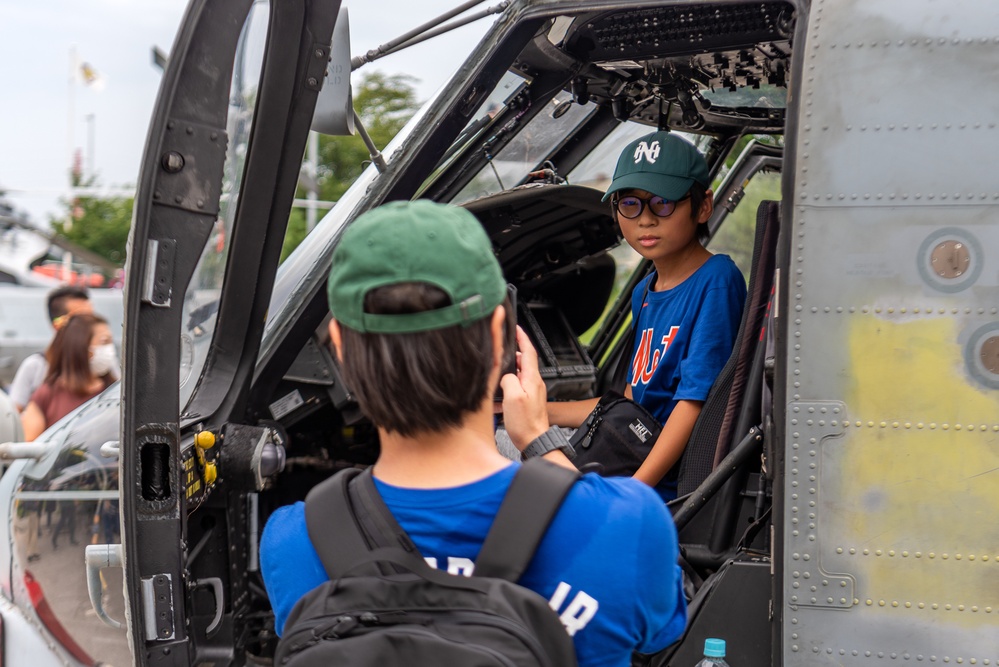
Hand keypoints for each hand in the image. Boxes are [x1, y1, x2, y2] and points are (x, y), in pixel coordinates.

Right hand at [500, 326, 549, 449]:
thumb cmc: (526, 424)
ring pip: (519, 375)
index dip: (522, 337)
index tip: (516, 328)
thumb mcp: (512, 397)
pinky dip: (507, 387)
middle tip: (500, 349)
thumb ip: (508, 379)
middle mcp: (534, 383)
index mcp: (532, 379)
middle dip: (512, 354)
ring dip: (508, 372)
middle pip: (523, 361)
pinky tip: (499, 395)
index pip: (528, 351)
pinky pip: (517, 388)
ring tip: (496, 372)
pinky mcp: (529, 402)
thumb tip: (505, 374)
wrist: (535, 441)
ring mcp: (532, 392)